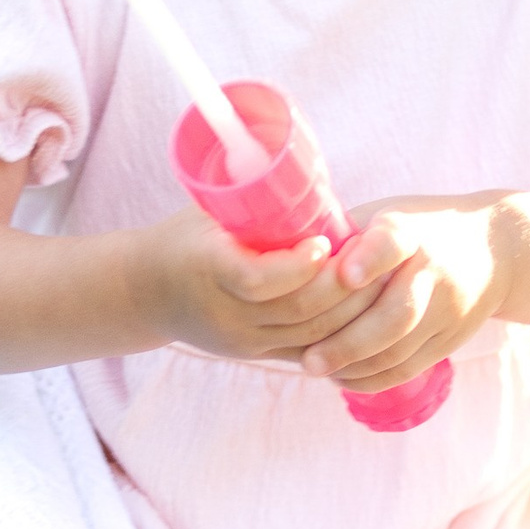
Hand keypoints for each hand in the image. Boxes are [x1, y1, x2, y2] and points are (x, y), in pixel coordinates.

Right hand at [149, 208, 367, 365]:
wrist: (145, 294)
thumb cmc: (184, 238)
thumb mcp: (207, 213)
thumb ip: (251, 203)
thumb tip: (308, 173)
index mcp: (207, 269)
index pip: (258, 280)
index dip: (298, 266)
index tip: (326, 241)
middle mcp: (227, 314)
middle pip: (298, 310)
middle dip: (345, 287)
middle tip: (378, 257)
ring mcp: (244, 342)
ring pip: (313, 336)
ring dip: (353, 310)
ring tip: (383, 279)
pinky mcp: (258, 355)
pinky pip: (311, 350)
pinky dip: (344, 331)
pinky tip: (370, 309)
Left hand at [299, 201, 511, 396]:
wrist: (497, 249)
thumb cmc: (420, 227)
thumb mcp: (389, 213)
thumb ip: (345, 234)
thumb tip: (279, 255)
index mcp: (413, 231)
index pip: (393, 242)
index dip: (370, 258)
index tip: (344, 274)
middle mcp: (435, 270)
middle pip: (396, 314)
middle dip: (348, 342)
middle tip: (307, 360)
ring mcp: (449, 309)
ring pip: (399, 350)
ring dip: (353, 366)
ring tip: (315, 368)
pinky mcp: (451, 339)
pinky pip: (408, 368)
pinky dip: (371, 379)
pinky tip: (341, 377)